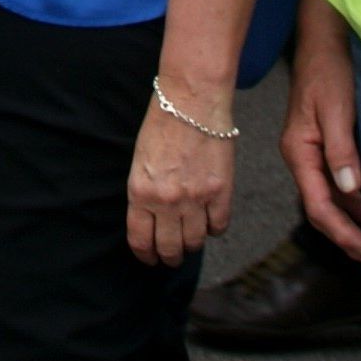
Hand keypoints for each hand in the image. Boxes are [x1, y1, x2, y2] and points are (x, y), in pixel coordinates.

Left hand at [130, 76, 235, 265]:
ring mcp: (196, 199)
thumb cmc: (162, 124)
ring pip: (195, 242)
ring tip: (190, 242)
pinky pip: (219, 226)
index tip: (149, 259)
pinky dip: (214, 229)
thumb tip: (152, 218)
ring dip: (191, 246)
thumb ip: (145, 193)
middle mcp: (167, 201)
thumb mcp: (140, 161)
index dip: (145, 255)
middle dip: (169, 257)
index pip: (141, 239)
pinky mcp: (221, 193)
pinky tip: (210, 222)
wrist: (191, 102)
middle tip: (171, 257)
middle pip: (170, 247)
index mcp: (141, 192)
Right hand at [281, 0, 360, 267]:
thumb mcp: (336, 109)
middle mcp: (302, 158)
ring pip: (330, 199)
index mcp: (298, 152)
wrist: (323, 41)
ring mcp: (312, 153)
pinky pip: (337, 185)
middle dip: (349, 238)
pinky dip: (355, 204)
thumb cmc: (328, 71)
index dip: (344, 234)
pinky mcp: (325, 146)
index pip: (318, 206)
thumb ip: (342, 150)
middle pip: (322, 209)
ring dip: (353, 224)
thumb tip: (351, 192)